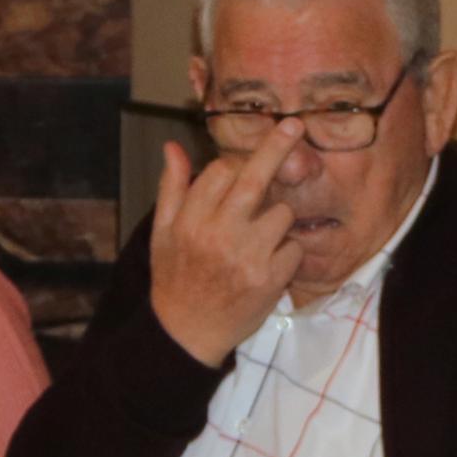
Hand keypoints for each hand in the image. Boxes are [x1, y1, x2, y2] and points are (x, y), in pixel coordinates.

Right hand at [145, 129, 303, 365]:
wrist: (188, 333)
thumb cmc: (175, 279)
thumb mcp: (162, 233)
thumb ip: (172, 188)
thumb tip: (173, 147)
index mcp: (191, 220)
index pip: (221, 171)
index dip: (235, 167)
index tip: (242, 170)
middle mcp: (218, 234)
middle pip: (254, 178)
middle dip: (277, 146)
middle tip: (294, 123)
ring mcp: (247, 257)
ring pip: (282, 213)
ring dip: (278, 220)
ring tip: (259, 240)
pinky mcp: (270, 279)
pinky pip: (294, 247)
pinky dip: (287, 252)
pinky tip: (268, 265)